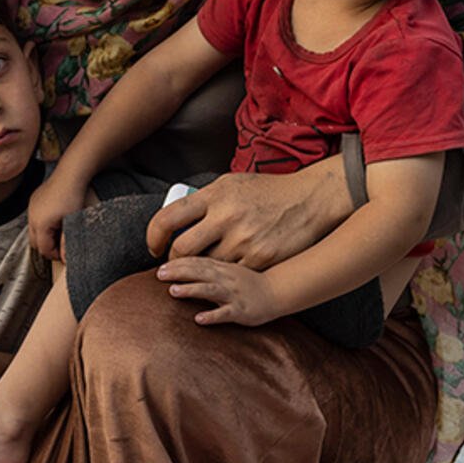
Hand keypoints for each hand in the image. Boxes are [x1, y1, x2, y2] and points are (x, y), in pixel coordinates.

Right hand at [28, 173, 87, 259]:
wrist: (70, 174)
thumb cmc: (73, 197)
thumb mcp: (73, 223)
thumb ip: (68, 243)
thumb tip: (66, 260)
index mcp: (40, 224)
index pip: (43, 249)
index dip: (55, 255)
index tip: (66, 254)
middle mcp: (32, 216)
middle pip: (35, 242)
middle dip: (47, 247)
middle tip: (62, 246)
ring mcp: (31, 207)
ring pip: (34, 230)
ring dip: (44, 235)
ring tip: (60, 231)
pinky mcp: (34, 200)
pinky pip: (35, 218)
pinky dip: (42, 223)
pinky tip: (56, 219)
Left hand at [145, 165, 350, 268]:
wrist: (310, 199)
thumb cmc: (267, 191)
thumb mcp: (231, 184)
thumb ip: (205, 200)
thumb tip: (177, 216)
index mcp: (214, 195)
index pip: (168, 218)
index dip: (153, 237)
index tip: (154, 247)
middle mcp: (225, 217)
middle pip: (182, 249)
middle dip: (172, 262)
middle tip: (171, 266)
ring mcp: (244, 240)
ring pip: (206, 267)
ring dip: (198, 273)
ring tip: (196, 273)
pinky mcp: (261, 258)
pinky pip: (231, 276)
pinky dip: (223, 279)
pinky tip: (222, 279)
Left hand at [157, 257, 283, 326]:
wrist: (277, 291)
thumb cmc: (248, 282)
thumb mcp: (228, 268)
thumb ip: (207, 267)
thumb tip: (180, 266)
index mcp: (221, 266)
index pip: (196, 261)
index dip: (177, 263)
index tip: (160, 266)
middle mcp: (226, 278)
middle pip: (199, 272)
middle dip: (178, 272)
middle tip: (158, 274)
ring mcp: (233, 294)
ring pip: (210, 289)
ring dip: (191, 290)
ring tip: (173, 291)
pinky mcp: (241, 310)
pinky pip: (226, 313)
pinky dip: (212, 316)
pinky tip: (199, 319)